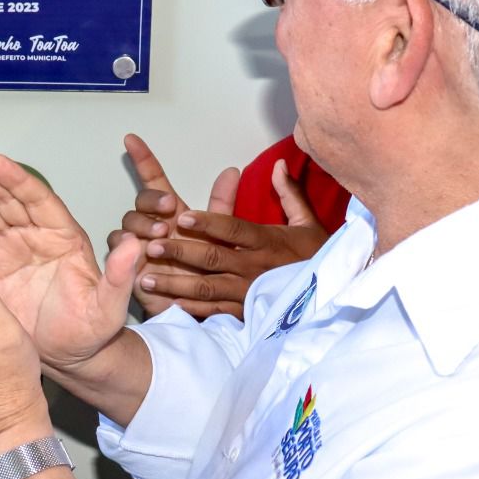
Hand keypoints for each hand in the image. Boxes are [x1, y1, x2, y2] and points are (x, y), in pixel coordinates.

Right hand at [0, 144, 143, 374]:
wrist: (66, 356)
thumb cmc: (90, 332)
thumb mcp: (109, 308)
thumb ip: (120, 277)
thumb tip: (134, 243)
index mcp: (65, 238)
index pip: (39, 201)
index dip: (17, 181)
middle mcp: (38, 234)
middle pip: (10, 196)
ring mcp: (13, 244)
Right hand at [104, 134, 239, 318]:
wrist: (199, 307)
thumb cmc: (209, 271)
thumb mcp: (220, 236)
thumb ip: (221, 205)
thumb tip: (232, 170)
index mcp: (172, 213)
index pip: (153, 180)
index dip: (143, 159)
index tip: (132, 138)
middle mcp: (152, 226)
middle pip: (139, 202)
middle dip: (151, 202)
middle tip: (169, 210)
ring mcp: (137, 246)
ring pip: (127, 224)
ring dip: (141, 225)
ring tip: (160, 236)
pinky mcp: (128, 267)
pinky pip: (118, 251)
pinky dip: (126, 249)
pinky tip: (138, 251)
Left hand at [134, 160, 329, 318]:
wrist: (332, 300)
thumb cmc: (316, 258)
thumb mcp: (308, 223)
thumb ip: (290, 193)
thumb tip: (278, 164)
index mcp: (268, 242)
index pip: (234, 229)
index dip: (209, 223)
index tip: (183, 216)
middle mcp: (255, 267)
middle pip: (212, 258)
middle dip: (180, 251)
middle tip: (152, 244)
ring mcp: (248, 294)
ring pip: (206, 288)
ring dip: (175, 282)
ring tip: (145, 277)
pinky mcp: (245, 314)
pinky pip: (213, 312)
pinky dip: (189, 309)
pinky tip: (166, 304)